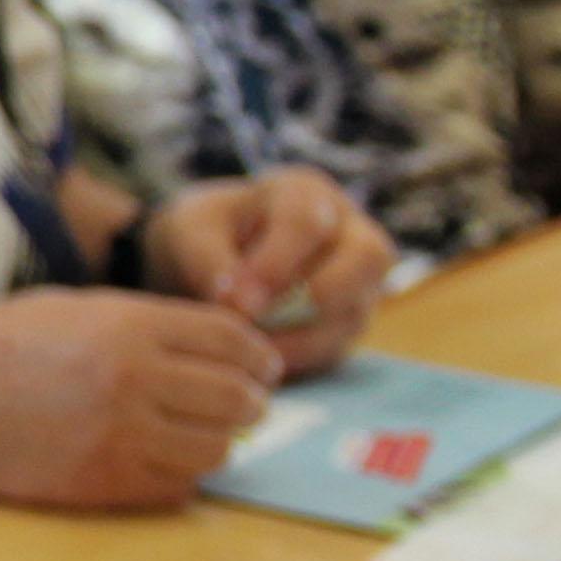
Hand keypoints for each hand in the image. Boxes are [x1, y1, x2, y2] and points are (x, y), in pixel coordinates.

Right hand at [0, 289, 282, 508]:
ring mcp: (120, 436)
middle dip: (247, 401)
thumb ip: (140, 322)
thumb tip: (208, 345)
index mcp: (127, 325)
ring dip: (214, 442)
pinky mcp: (102, 483)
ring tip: (193, 434)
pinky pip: (178, 488)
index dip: (257, 355)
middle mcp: (134, 379)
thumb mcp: (67, 309)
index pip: (232, 340)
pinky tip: (155, 460)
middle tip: (240, 404)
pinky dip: (179, 477)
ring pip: (217, 448)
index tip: (260, 367)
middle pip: (237, 397)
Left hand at [138, 168, 393, 375]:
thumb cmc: (201, 234)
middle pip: (371, 256)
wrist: (206, 261)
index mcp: (303, 193)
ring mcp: (355, 278)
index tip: (237, 301)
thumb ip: (208, 260)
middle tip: (268, 324)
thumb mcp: (190, 233)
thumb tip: (239, 304)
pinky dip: (302, 358)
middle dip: (326, 293)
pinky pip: (341, 344)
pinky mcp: (347, 320)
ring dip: (306, 338)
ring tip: (251, 353)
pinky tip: (261, 366)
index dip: (277, 262)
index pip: (308, 220)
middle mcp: (344, 231)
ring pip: (359, 308)